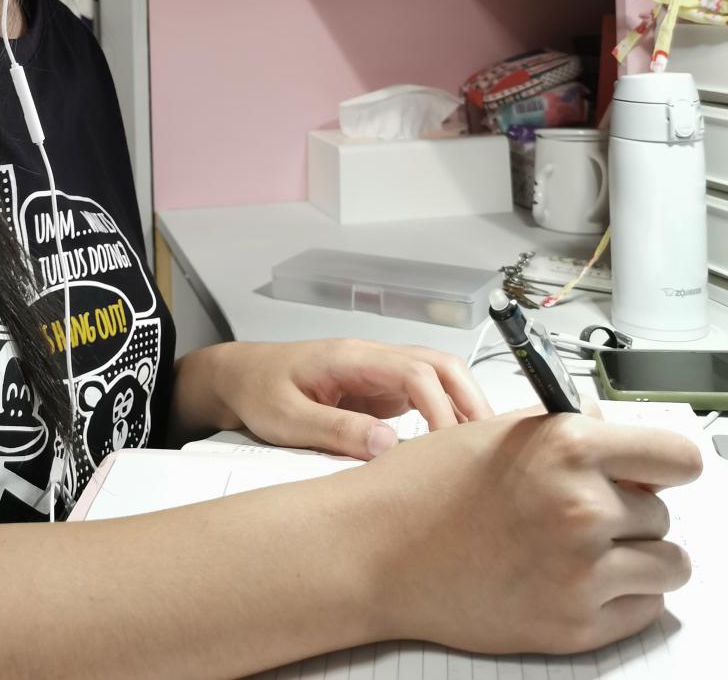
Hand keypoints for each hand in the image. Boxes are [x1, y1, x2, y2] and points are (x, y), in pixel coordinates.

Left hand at [196, 338, 493, 459]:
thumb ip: (337, 430)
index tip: (449, 448)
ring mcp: (377, 373)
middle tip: (486, 446)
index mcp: (352, 357)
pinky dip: (443, 416)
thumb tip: (389, 447)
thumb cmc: (258, 391)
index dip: (441, 408)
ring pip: (436, 377)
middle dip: (469, 399)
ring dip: (461, 406)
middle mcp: (372, 358)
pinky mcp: (377, 391)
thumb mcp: (288, 419)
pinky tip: (450, 449)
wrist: (238, 378)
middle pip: (439, 364)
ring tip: (477, 450)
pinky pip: (421, 396)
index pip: (416, 372)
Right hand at [347, 408, 701, 654]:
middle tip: (581, 509)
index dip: (667, 463)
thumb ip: (567, 428)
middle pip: (663, 512)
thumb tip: (616, 434)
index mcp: (567, 447)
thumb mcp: (499, 431)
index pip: (677, 457)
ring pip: (667, 565)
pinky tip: (575, 578)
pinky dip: (622, 595)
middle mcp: (583, 508)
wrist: (378, 549)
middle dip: (630, 508)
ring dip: (637, 555)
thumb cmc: (426, 486)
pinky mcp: (575, 627)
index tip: (659, 469)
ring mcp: (582, 573)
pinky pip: (644, 609)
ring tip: (585, 547)